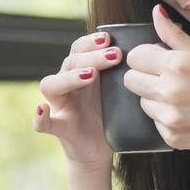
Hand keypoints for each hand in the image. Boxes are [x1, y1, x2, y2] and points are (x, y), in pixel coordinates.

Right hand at [33, 30, 121, 172]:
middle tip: (114, 55)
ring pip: (51, 85)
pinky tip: (42, 109)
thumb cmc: (109, 118)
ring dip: (69, 77)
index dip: (90, 42)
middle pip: (69, 62)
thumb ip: (123, 74)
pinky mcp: (59, 129)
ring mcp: (60, 107)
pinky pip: (42, 123)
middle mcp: (66, 87)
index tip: (109, 38)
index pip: (78, 49)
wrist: (99, 151)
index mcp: (80, 74)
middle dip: (90, 56)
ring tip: (90, 75)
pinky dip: (39, 116)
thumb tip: (150, 50)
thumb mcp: (117, 93)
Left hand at [122, 5, 189, 166]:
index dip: (146, 56)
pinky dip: (166, 117)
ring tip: (182, 97)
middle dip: (144, 76)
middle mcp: (170, 90)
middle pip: (130, 79)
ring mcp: (169, 116)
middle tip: (168, 78)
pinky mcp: (171, 136)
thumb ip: (175, 36)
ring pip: (141, 101)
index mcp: (179, 65)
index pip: (135, 56)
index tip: (160, 60)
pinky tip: (188, 114)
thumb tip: (156, 13)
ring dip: (154, 97)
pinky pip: (154, 121)